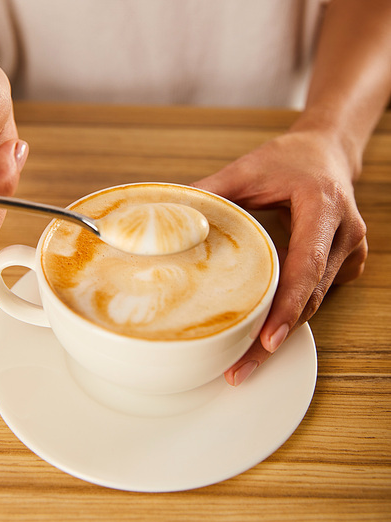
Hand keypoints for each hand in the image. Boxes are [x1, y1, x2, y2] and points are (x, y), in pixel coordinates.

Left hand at [193, 128, 366, 384]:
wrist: (327, 152)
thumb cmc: (290, 159)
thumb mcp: (247, 169)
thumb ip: (211, 190)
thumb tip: (170, 217)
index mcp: (323, 206)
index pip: (307, 264)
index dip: (287, 305)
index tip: (267, 339)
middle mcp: (345, 233)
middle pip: (311, 296)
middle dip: (276, 334)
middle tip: (240, 368)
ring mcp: (350, 251)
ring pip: (315, 301)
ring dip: (282, 328)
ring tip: (245, 360)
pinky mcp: (346, 263)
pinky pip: (317, 294)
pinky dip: (290, 310)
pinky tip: (264, 326)